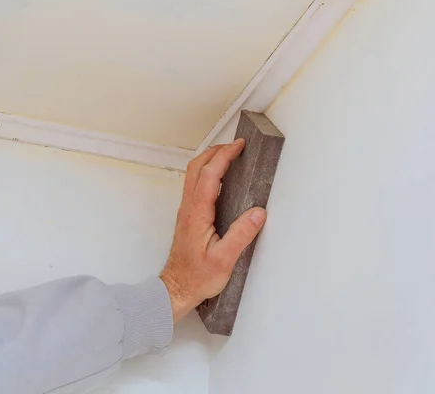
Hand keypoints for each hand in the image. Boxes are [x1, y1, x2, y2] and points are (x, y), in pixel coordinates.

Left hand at [160, 139, 266, 322]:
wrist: (177, 288)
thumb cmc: (197, 277)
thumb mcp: (224, 260)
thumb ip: (241, 235)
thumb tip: (257, 213)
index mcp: (197, 214)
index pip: (210, 175)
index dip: (224, 157)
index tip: (239, 146)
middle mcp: (188, 208)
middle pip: (197, 167)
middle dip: (216, 151)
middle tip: (236, 145)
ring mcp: (187, 211)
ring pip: (194, 174)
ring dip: (210, 159)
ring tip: (229, 155)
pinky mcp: (189, 216)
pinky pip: (196, 185)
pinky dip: (208, 172)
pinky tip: (220, 178)